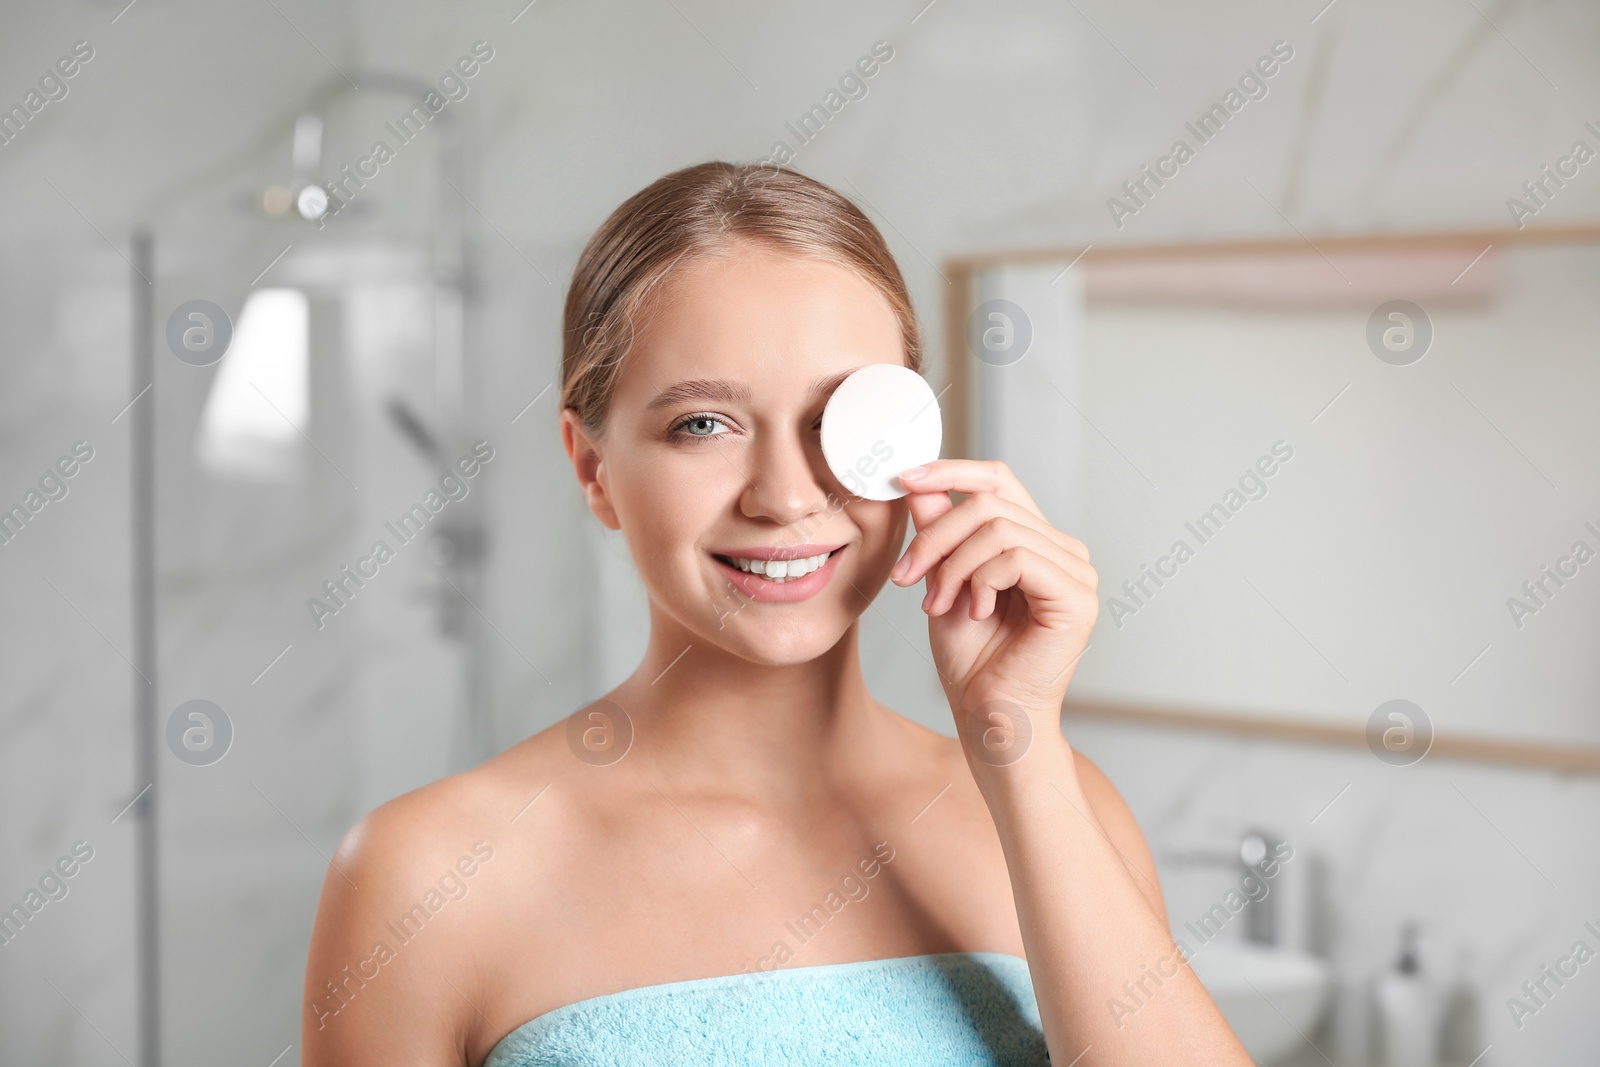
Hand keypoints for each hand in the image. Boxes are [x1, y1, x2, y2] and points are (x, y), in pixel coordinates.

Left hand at [888, 459, 1098, 755]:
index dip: (952, 470)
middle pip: (990, 503)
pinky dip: (982, 580)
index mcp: (1035, 541)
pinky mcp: (1077, 597)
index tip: (904, 477)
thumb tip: (916, 481)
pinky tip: (976, 610)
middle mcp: (1063, 550)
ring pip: (999, 529)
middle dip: (936, 536)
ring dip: (953, 565)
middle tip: (908, 578)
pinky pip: (1018, 557)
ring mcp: (1077, 572)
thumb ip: (937, 530)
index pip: (999, 480)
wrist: (987, 716)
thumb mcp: (942, 579)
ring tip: (938, 604)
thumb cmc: (970, 660)